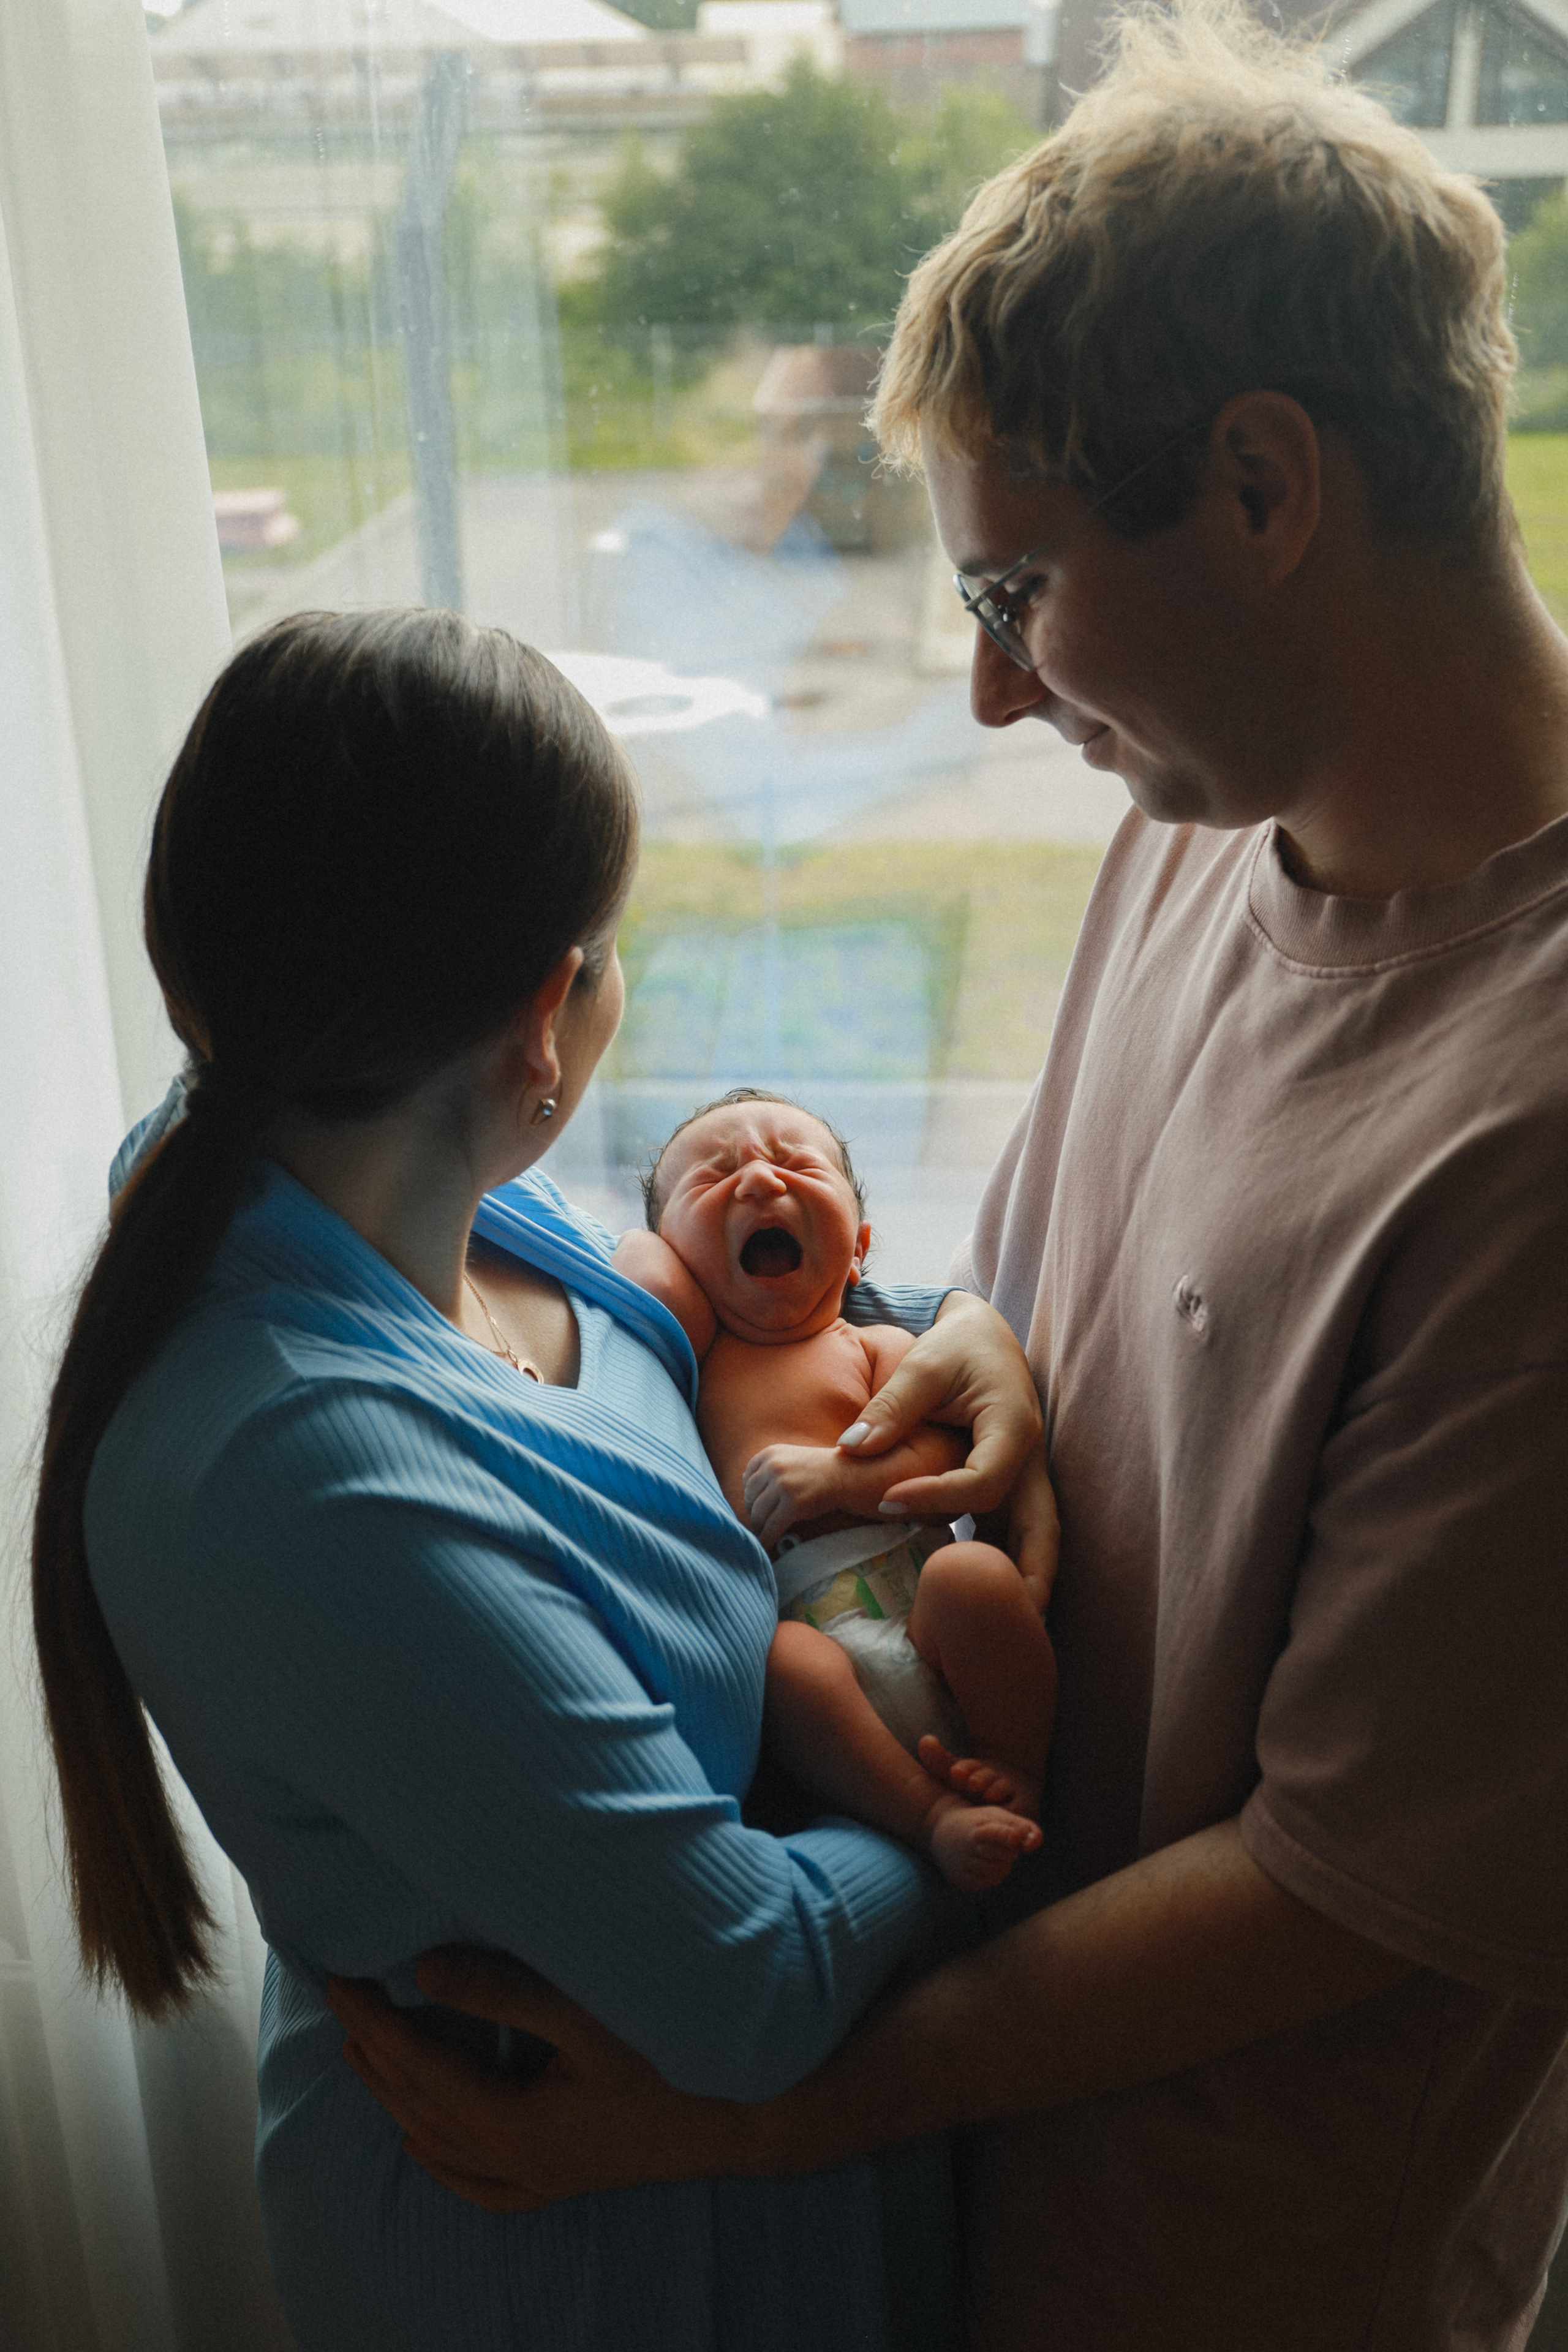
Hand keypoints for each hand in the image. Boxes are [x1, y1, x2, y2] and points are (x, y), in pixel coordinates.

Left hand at [326, 1951, 747, 2212]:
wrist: (752, 2114)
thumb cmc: (675, 2056)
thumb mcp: (590, 2012)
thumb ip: (504, 1990)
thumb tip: (423, 1969)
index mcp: (515, 2126)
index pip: (419, 2067)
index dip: (374, 2021)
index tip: (338, 1980)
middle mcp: (517, 2164)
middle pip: (420, 2107)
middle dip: (374, 2053)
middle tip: (340, 2000)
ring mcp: (539, 2179)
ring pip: (441, 2143)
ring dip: (396, 2096)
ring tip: (362, 2052)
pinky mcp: (561, 2179)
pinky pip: (478, 2182)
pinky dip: (440, 2156)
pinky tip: (422, 2140)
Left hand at [742, 1443, 842, 1547]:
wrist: (847, 1475)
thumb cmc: (819, 1470)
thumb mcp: (790, 1458)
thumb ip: (768, 1467)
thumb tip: (744, 1485)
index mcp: (770, 1453)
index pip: (747, 1478)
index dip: (750, 1495)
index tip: (755, 1505)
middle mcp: (773, 1466)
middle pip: (750, 1497)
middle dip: (754, 1512)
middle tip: (761, 1523)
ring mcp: (783, 1485)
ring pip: (758, 1514)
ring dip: (759, 1527)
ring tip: (763, 1533)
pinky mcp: (793, 1505)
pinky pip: (771, 1527)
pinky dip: (766, 1538)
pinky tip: (765, 1545)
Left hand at [839, 1294, 1058, 1597]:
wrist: (984, 1337)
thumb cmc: (957, 1348)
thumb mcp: (925, 1365)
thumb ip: (892, 1406)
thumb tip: (850, 1448)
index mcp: (1014, 1429)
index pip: (982, 1481)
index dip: (937, 1496)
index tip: (886, 1500)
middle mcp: (1030, 1462)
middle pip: (1042, 1532)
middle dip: (1029, 1579)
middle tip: (1005, 1625)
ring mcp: (1026, 1480)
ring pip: (1034, 1542)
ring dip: (1018, 1583)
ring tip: (993, 1634)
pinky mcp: (1012, 1490)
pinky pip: (1012, 1536)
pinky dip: (999, 1567)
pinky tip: (968, 1597)